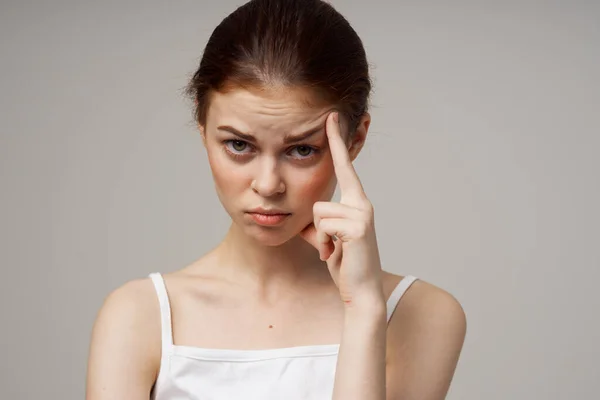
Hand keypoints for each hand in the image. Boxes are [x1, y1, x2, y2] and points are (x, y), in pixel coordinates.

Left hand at [299, 112, 383, 306]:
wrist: (360, 290)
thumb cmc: (344, 264)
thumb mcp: (326, 239)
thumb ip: (317, 224)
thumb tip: (303, 221)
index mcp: (356, 203)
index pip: (344, 167)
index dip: (336, 142)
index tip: (331, 116)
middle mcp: (362, 203)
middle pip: (318, 200)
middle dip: (318, 229)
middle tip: (334, 249)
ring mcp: (362, 214)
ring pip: (318, 213)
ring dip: (320, 238)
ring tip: (336, 252)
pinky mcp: (358, 227)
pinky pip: (323, 226)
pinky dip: (324, 245)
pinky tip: (337, 255)